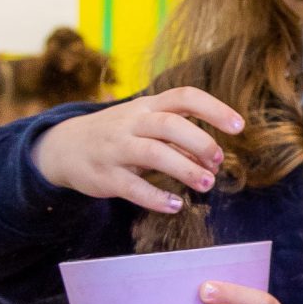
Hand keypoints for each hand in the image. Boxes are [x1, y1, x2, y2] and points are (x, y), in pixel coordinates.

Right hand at [32, 87, 244, 211]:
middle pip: (170, 124)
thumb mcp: (145, 124)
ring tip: (206, 184)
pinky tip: (175, 206)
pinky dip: (156, 197)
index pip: (184, 96)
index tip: (239, 126)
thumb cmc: (118, 135)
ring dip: (184, 169)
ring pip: (152, 153)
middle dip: (200, 142)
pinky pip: (132, 187)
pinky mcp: (104, 176)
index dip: (214, 109)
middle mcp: (131, 123)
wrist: (62, 147)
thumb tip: (213, 157)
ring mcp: (115, 148)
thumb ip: (178, 136)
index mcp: (147, 106)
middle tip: (218, 161)